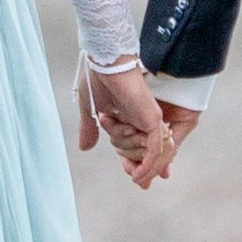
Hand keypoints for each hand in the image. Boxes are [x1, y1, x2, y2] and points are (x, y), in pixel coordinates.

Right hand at [85, 70, 192, 185]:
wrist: (105, 64)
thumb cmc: (97, 80)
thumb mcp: (90, 111)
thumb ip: (89, 129)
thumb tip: (85, 148)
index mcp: (130, 117)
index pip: (136, 146)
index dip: (134, 164)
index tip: (133, 177)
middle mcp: (142, 119)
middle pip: (143, 153)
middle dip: (137, 167)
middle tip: (135, 177)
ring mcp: (150, 120)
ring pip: (150, 154)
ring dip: (137, 165)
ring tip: (131, 172)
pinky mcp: (153, 121)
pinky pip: (156, 150)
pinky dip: (149, 164)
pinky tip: (139, 177)